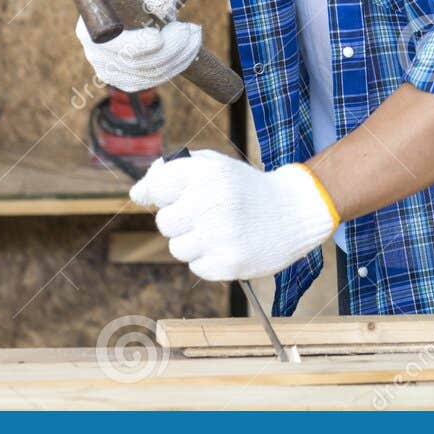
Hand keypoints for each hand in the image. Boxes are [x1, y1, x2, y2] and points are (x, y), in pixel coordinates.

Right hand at [75, 0, 201, 90]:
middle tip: (192, 29)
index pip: (112, 47)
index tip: (159, 36)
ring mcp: (112, 71)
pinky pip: (156, 79)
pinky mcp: (130, 79)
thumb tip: (159, 8)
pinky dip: (178, 64)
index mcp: (89, 29)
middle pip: (136, 64)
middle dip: (170, 48)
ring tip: (195, 33)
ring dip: (180, 56)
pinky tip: (191, 47)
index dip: (136, 45)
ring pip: (151, 75)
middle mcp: (96, 55)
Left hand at [129, 149, 338, 280]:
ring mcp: (220, 235)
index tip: (171, 196)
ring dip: (194, 242)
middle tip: (208, 214)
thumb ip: (174, 171)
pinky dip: (209, 259)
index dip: (160, 193)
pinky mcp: (228, 263)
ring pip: (177, 248)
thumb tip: (137, 192)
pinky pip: (196, 267)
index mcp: (206, 172)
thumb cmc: (247, 188)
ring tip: (221, 230)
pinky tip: (232, 244)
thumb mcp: (216, 166)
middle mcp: (211, 201)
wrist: (295, 211)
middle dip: (180, 221)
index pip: (157, 185)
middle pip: (164, 222)